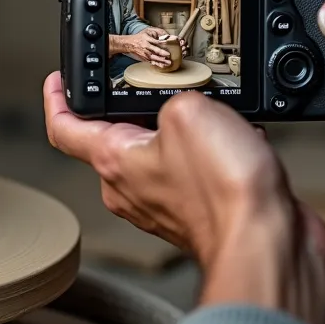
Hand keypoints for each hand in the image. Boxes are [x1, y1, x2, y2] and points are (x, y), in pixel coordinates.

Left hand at [42, 73, 324, 323]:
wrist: (268, 243)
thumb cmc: (224, 193)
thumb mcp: (189, 111)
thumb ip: (173, 97)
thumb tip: (184, 105)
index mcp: (113, 160)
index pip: (64, 128)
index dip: (56, 97)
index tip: (58, 80)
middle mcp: (131, 188)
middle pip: (118, 136)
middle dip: (139, 108)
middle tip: (160, 85)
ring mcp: (164, 204)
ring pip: (162, 153)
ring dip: (186, 131)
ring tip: (216, 117)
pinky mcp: (198, 213)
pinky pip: (196, 171)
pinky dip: (215, 153)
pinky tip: (239, 144)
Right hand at [113, 30, 173, 65]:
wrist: (130, 44)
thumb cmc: (140, 37)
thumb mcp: (147, 31)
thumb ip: (156, 32)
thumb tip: (166, 35)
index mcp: (146, 39)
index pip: (156, 41)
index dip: (162, 43)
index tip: (168, 44)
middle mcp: (146, 47)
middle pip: (155, 50)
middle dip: (162, 53)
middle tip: (169, 55)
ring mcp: (145, 53)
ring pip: (154, 58)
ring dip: (161, 61)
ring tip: (168, 63)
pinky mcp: (145, 58)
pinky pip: (151, 62)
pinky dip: (157, 64)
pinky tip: (162, 65)